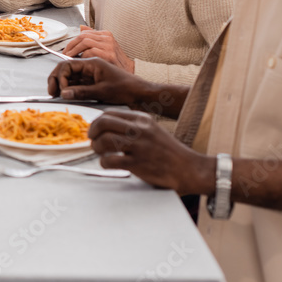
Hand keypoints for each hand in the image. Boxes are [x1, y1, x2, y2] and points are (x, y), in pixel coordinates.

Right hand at [47, 57, 145, 106]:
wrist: (140, 94)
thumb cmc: (126, 89)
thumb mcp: (103, 91)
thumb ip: (82, 92)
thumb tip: (63, 93)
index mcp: (91, 63)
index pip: (67, 65)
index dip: (60, 77)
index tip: (61, 91)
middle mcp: (89, 67)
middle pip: (65, 69)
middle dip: (56, 79)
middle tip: (52, 93)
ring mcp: (90, 75)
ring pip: (69, 77)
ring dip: (61, 85)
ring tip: (58, 96)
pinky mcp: (92, 83)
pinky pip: (76, 84)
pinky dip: (69, 89)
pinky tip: (67, 96)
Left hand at [63, 26, 134, 72]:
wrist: (129, 71)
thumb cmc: (115, 61)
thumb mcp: (105, 46)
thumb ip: (94, 38)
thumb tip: (81, 28)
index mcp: (106, 34)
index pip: (84, 33)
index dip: (73, 41)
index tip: (66, 49)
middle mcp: (107, 38)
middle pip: (83, 36)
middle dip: (71, 45)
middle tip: (64, 54)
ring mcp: (108, 45)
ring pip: (85, 42)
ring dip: (74, 50)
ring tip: (69, 57)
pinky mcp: (108, 54)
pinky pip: (90, 51)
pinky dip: (82, 56)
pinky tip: (80, 61)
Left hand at [89, 109, 212, 194]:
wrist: (189, 169)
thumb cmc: (168, 151)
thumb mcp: (152, 130)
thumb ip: (133, 126)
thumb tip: (106, 126)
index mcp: (142, 119)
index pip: (110, 113)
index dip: (97, 121)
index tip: (95, 130)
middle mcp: (140, 130)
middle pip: (103, 123)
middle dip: (93, 132)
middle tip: (93, 140)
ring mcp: (139, 146)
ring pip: (105, 140)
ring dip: (97, 147)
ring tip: (100, 152)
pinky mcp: (138, 164)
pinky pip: (111, 160)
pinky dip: (104, 162)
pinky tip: (109, 163)